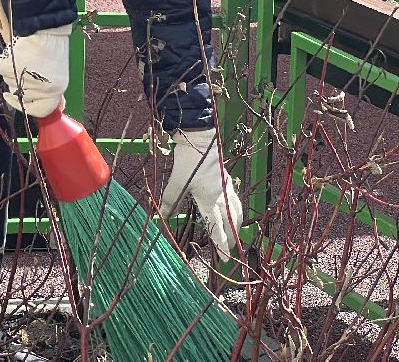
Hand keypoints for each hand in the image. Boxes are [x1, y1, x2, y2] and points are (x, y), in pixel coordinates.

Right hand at [0, 27, 72, 117]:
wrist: (44, 26)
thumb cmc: (52, 48)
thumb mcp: (57, 74)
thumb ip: (50, 91)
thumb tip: (50, 106)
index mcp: (55, 90)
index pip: (41, 110)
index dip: (30, 108)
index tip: (20, 101)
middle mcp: (40, 88)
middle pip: (21, 97)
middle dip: (19, 86)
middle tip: (23, 70)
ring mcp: (22, 78)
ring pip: (9, 82)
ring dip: (13, 72)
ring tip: (25, 57)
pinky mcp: (8, 67)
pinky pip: (2, 69)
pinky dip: (6, 61)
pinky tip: (17, 51)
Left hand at [157, 128, 242, 260]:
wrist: (200, 139)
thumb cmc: (188, 161)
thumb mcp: (176, 182)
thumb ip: (170, 201)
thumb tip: (161, 217)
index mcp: (210, 200)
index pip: (217, 227)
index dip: (221, 244)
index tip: (225, 259)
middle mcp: (221, 196)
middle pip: (231, 222)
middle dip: (232, 237)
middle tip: (231, 251)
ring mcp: (227, 188)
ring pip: (236, 211)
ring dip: (236, 225)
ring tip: (235, 234)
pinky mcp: (227, 180)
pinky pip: (235, 201)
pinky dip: (236, 211)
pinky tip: (232, 210)